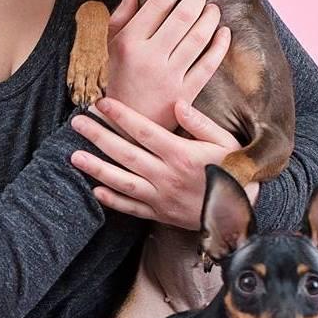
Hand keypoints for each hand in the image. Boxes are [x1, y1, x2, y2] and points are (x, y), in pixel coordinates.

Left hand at [68, 94, 259, 229]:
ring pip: (122, 181)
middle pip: (125, 153)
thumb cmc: (235, 170)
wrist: (242, 211)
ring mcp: (161, 197)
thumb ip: (200, 123)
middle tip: (77, 122)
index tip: (102, 103)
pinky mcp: (160, 214)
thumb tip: (177, 104)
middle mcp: (166, 175)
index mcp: (181, 154)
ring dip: (96, 168)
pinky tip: (95, 190)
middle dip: (98, 135)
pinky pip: (132, 208)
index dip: (121, 116)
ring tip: (74, 157)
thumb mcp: (224, 141)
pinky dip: (113, 201)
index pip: (144, 131)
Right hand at [102, 0, 229, 130]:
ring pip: (198, 37)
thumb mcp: (109, 50)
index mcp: (129, 43)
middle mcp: (149, 57)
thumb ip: (119, 20)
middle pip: (182, 17)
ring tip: (212, 9)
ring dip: (210, 17)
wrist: (124, 126)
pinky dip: (220, 45)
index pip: (157, 5)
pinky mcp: (186, 93)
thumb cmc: (118, 81)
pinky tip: (223, 32)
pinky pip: (208, 64)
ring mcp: (169, 76)